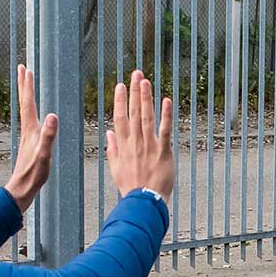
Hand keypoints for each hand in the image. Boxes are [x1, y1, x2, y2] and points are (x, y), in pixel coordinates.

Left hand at [3, 64, 58, 211]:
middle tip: (23, 69)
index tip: (27, 69)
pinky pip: (31, 120)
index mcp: (31, 130)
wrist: (22, 189)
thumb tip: (53, 116)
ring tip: (28, 86)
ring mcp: (28, 136)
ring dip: (27, 96)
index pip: (29, 102)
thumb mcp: (44, 154)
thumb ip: (48, 136)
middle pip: (25, 102)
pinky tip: (35, 115)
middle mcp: (27, 130)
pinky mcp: (30, 143)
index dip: (28, 86)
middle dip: (24, 85)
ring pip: (27, 110)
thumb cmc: (33, 174)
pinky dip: (32, 111)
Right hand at [107, 69, 174, 198]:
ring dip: (146, 99)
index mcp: (123, 146)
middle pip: (133, 113)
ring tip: (146, 82)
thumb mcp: (116, 168)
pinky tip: (166, 101)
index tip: (121, 86)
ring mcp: (149, 146)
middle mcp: (135, 143)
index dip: (120, 101)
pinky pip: (165, 130)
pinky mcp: (163, 152)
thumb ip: (113, 148)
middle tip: (136, 74)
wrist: (143, 202)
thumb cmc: (131, 187)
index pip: (120, 118)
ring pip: (147, 118)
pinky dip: (166, 116)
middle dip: (134, 92)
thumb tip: (109, 132)